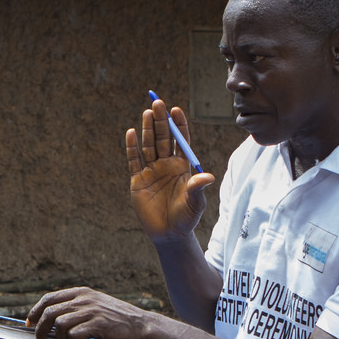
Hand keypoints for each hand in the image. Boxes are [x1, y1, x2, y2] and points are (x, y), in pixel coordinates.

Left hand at [27, 287, 154, 338]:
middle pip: (49, 313)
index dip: (35, 312)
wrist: (142, 327)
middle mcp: (84, 299)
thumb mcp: (96, 306)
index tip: (29, 324)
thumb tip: (51, 322)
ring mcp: (91, 311)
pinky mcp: (97, 324)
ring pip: (59, 325)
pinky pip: (73, 335)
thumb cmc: (118, 321)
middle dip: (40, 330)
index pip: (49, 299)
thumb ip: (77, 308)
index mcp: (81, 292)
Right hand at [127, 97, 216, 239]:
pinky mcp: (138, 180)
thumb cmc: (186, 218)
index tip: (176, 109)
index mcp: (183, 166)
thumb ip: (198, 188)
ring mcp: (152, 171)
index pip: (181, 140)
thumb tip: (207, 176)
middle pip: (163, 138)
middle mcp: (167, 164)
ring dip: (148, 129)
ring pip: (149, 145)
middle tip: (158, 103)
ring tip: (147, 113)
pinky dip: (132, 147)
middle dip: (161, 121)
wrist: (169, 235)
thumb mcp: (195, 204)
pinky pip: (134, 160)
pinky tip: (131, 132)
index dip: (178, 125)